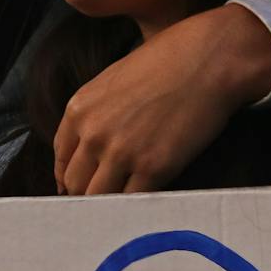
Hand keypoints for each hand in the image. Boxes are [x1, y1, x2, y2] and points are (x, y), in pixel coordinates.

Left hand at [55, 4, 270, 194]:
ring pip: (97, 198)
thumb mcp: (112, 80)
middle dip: (85, 194)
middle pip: (75, 183)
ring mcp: (121, 152)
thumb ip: (95, 113)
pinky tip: (141, 208)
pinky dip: (135, 208)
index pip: (61, 158)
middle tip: (100, 204)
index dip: (69, 177)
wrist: (209, 59)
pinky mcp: (153, 168)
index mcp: (78, 110)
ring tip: (118, 211)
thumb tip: (89, 146)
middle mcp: (93, 133)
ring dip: (107, 205)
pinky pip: (132, 201)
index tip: (79, 187)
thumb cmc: (167, 62)